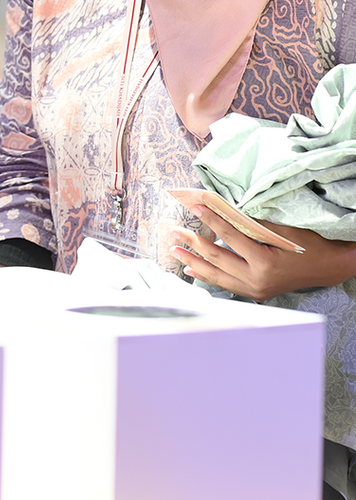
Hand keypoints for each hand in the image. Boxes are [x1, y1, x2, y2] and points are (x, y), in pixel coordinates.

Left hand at [171, 205, 355, 300]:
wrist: (326, 268)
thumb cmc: (306, 246)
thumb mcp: (281, 231)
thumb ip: (251, 225)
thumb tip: (223, 211)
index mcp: (264, 262)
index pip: (229, 236)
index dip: (211, 219)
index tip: (196, 206)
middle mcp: (256, 279)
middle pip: (216, 257)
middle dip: (193, 242)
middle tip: (175, 231)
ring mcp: (254, 290)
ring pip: (216, 274)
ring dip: (193, 260)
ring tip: (174, 249)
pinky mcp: (254, 293)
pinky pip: (225, 283)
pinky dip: (206, 275)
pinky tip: (191, 268)